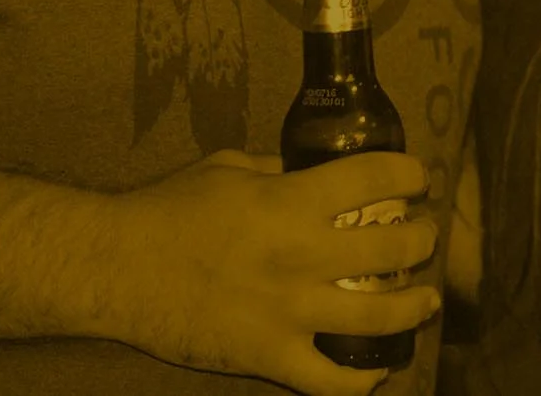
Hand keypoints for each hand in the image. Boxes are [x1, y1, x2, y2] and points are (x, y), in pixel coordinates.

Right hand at [104, 149, 440, 395]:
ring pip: (378, 316)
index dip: (409, 174)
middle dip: (422, 239)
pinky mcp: (267, 356)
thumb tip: (314, 171)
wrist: (114, 267)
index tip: (418, 178)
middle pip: (393, 248)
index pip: (376, 178)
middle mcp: (301, 255)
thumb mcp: (232, 167)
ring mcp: (288, 312)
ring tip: (426, 299)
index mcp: (293, 201)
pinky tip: (378, 371)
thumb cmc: (168, 210)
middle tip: (424, 236)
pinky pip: (327, 381)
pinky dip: (360, 382)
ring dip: (414, 306)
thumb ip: (281, 170)